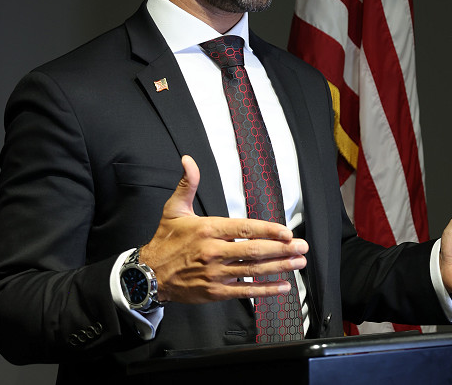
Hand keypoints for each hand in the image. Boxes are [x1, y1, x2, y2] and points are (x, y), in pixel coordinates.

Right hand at [140, 155, 308, 303]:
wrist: (149, 275)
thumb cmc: (165, 240)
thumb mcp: (174, 208)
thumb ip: (187, 183)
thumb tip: (188, 160)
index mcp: (208, 230)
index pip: (244, 229)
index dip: (268, 230)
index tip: (286, 232)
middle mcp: (213, 252)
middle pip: (254, 251)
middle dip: (282, 249)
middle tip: (302, 247)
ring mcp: (216, 274)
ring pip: (253, 271)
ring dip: (279, 267)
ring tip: (298, 263)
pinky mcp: (216, 292)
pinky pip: (245, 291)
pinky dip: (266, 290)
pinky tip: (283, 287)